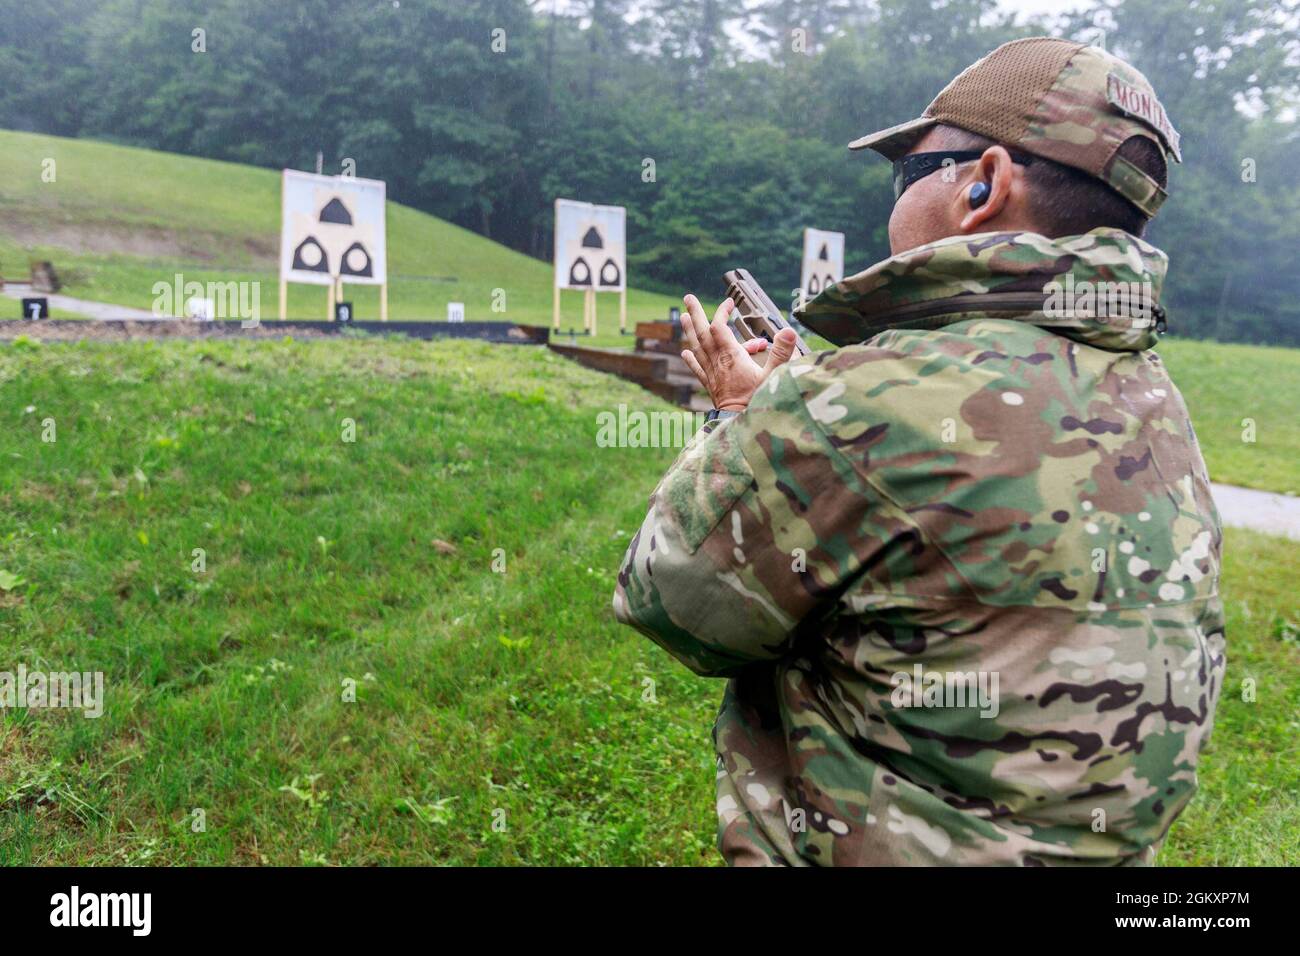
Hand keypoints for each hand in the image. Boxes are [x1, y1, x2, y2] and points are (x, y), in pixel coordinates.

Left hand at [679, 294, 798, 411]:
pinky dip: (691, 359)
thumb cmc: (757, 403)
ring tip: (682, 317)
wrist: (740, 426)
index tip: (730, 303)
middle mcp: (718, 362)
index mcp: (732, 357)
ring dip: (689, 331)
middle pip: (703, 333)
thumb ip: (781, 353)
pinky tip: (685, 353)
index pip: (721, 327)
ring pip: (697, 347)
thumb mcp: (775, 376)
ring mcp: (712, 374)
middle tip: (688, 298)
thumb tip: (788, 330)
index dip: (722, 312)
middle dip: (695, 314)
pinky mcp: (711, 385)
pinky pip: (697, 368)